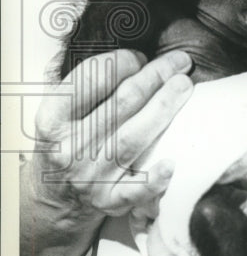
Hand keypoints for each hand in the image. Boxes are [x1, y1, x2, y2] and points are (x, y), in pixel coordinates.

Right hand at [32, 48, 193, 218]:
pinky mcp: (107, 201)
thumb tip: (132, 54)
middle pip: (121, 104)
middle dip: (155, 76)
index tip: (141, 57)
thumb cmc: (69, 141)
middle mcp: (68, 148)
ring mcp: (88, 177)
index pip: (89, 81)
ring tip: (185, 85)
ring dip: (164, 108)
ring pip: (132, 138)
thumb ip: (86, 84)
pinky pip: (133, 191)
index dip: (121, 62)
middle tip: (179, 62)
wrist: (54, 196)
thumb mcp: (62, 112)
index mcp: (52, 120)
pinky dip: (153, 180)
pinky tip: (171, 164)